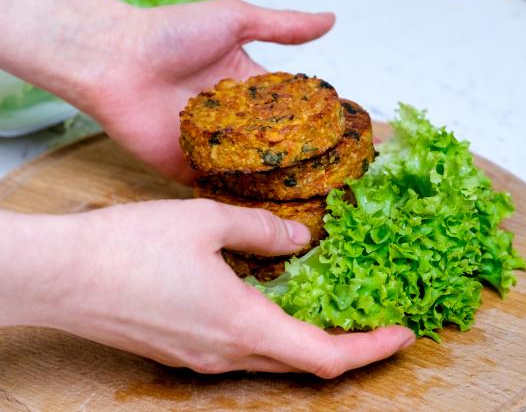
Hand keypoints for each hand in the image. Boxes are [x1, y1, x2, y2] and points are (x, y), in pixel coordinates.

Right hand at [18, 200, 413, 376]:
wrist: (62, 277)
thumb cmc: (129, 248)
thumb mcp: (206, 221)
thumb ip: (262, 230)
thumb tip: (299, 238)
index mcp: (241, 325)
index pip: (325, 356)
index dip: (371, 349)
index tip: (403, 333)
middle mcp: (226, 354)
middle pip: (303, 362)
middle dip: (346, 344)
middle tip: (371, 314)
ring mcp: (202, 359)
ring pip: (272, 356)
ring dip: (306, 336)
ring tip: (328, 301)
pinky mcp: (182, 350)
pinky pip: (241, 347)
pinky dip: (270, 329)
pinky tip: (268, 297)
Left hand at [85, 0, 334, 183]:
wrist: (115, 60)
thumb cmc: (170, 34)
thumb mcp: (234, 21)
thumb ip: (283, 27)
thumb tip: (331, 20)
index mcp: (249, 89)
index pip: (292, 112)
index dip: (318, 125)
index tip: (348, 141)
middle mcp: (235, 122)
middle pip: (277, 148)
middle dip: (305, 163)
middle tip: (339, 182)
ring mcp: (215, 148)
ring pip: (254, 173)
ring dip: (278, 186)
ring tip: (314, 205)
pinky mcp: (191, 169)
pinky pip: (221, 189)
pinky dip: (242, 200)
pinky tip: (271, 215)